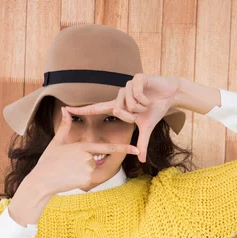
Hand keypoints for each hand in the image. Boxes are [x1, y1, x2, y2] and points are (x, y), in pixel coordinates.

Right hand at [32, 109, 139, 194]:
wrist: (42, 180)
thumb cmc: (48, 161)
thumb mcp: (56, 142)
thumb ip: (65, 127)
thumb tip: (66, 109)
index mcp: (82, 146)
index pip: (107, 147)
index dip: (123, 148)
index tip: (136, 149)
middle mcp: (88, 157)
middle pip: (93, 160)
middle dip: (83, 163)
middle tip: (67, 166)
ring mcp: (88, 169)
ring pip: (91, 170)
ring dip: (80, 171)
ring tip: (67, 172)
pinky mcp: (87, 180)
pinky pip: (88, 179)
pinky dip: (80, 179)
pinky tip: (69, 178)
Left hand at [65, 74, 180, 163]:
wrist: (170, 96)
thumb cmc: (156, 110)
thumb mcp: (147, 128)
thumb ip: (142, 143)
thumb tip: (141, 159)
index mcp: (118, 105)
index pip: (96, 108)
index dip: (82, 110)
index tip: (66, 109)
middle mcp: (120, 94)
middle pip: (117, 110)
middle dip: (131, 115)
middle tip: (142, 112)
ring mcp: (127, 85)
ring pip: (128, 103)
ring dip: (140, 107)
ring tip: (147, 103)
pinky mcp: (137, 78)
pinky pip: (136, 94)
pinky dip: (145, 99)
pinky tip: (150, 97)